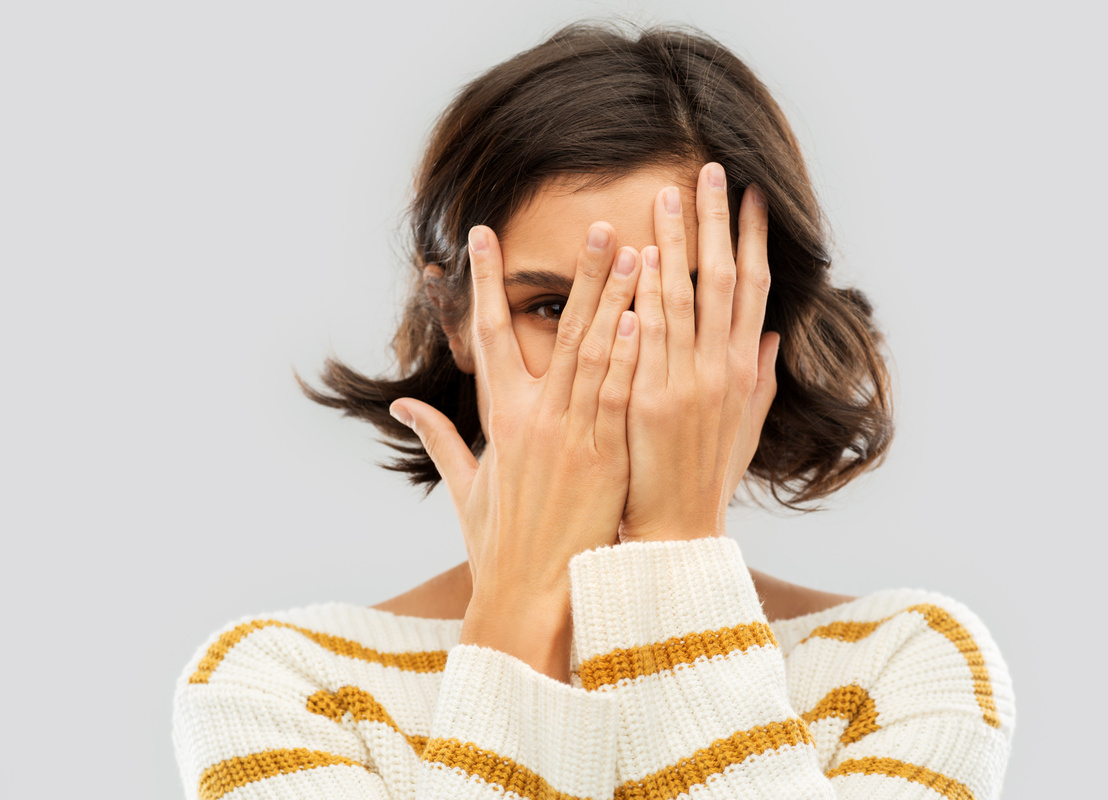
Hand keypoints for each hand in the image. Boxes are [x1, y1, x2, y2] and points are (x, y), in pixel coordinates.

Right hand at [390, 223, 641, 679]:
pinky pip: (620, 396)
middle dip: (581, 274)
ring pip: (597, 354)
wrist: (528, 594)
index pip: (489, 335)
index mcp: (499, 418)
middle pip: (560, 332)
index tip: (485, 236)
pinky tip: (646, 316)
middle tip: (601, 223)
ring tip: (639, 250)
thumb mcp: (465, 485)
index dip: (484, 282)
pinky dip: (632, 354)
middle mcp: (534, 418)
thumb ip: (438, 438)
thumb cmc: (497, 541)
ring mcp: (572, 436)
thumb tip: (404, 407)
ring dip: (619, 300)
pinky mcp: (604, 458)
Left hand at [620, 163, 778, 541]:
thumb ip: (757, 379)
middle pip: (723, 281)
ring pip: (684, 300)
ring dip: (677, 244)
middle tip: (709, 171)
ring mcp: (687, 385)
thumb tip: (768, 337)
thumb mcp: (742, 426)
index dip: (752, 240)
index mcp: (742, 370)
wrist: (679, 530)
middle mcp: (721, 371)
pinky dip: (647, 298)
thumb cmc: (706, 476)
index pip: (752, 290)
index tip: (750, 196)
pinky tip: (640, 257)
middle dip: (716, 223)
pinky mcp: (650, 403)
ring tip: (667, 195)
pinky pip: (648, 340)